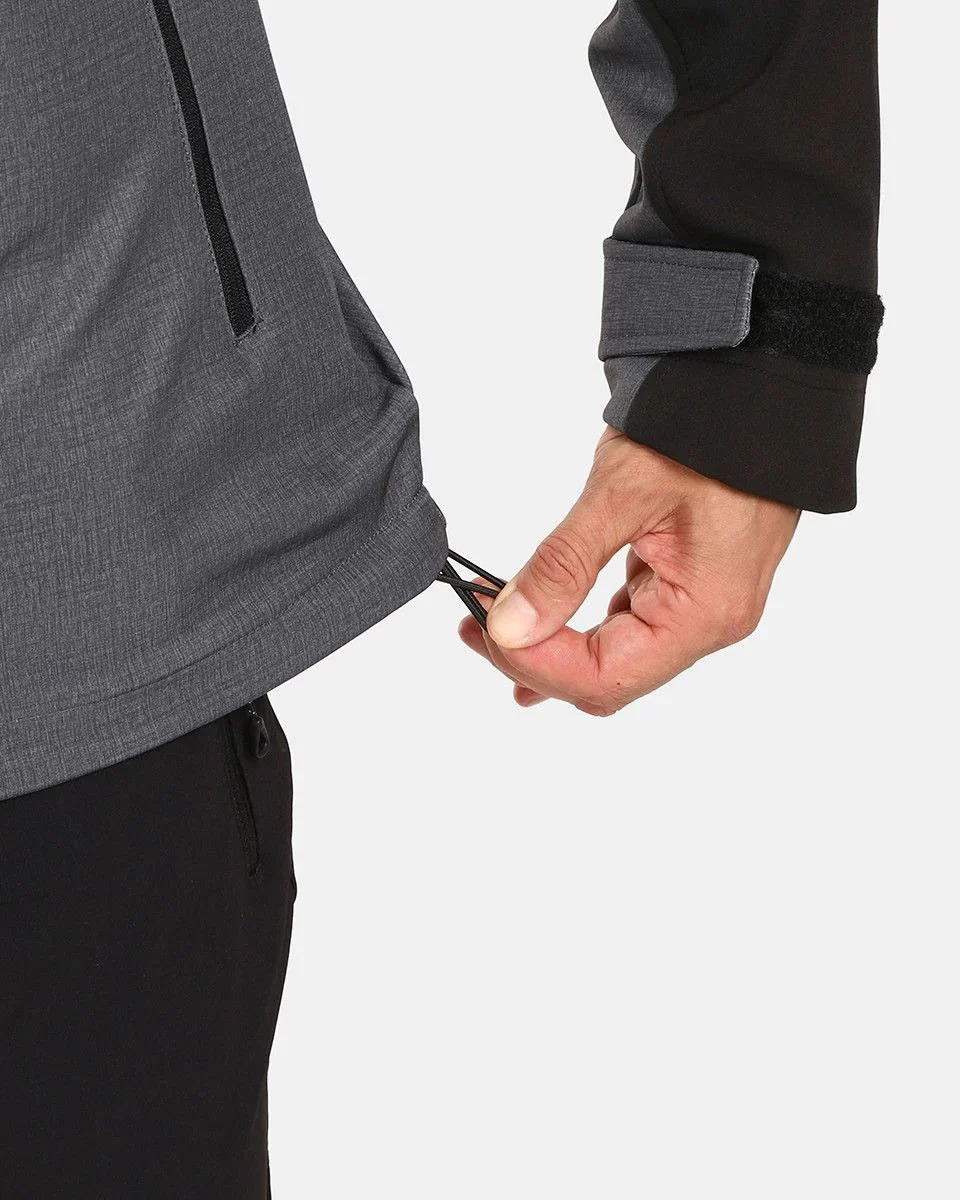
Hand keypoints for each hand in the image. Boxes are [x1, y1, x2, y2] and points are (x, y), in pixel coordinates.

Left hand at [459, 429, 799, 714]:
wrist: (759, 388)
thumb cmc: (705, 431)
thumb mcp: (621, 494)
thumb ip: (562, 567)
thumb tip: (508, 627)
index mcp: (703, 613)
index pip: (603, 678)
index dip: (534, 663)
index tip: (482, 630)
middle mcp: (710, 624)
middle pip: (607, 679)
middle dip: (534, 659)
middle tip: (473, 625)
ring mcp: (704, 608)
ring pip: (615, 657)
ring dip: (552, 643)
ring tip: (492, 617)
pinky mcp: (691, 586)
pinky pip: (629, 625)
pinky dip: (580, 624)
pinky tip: (543, 614)